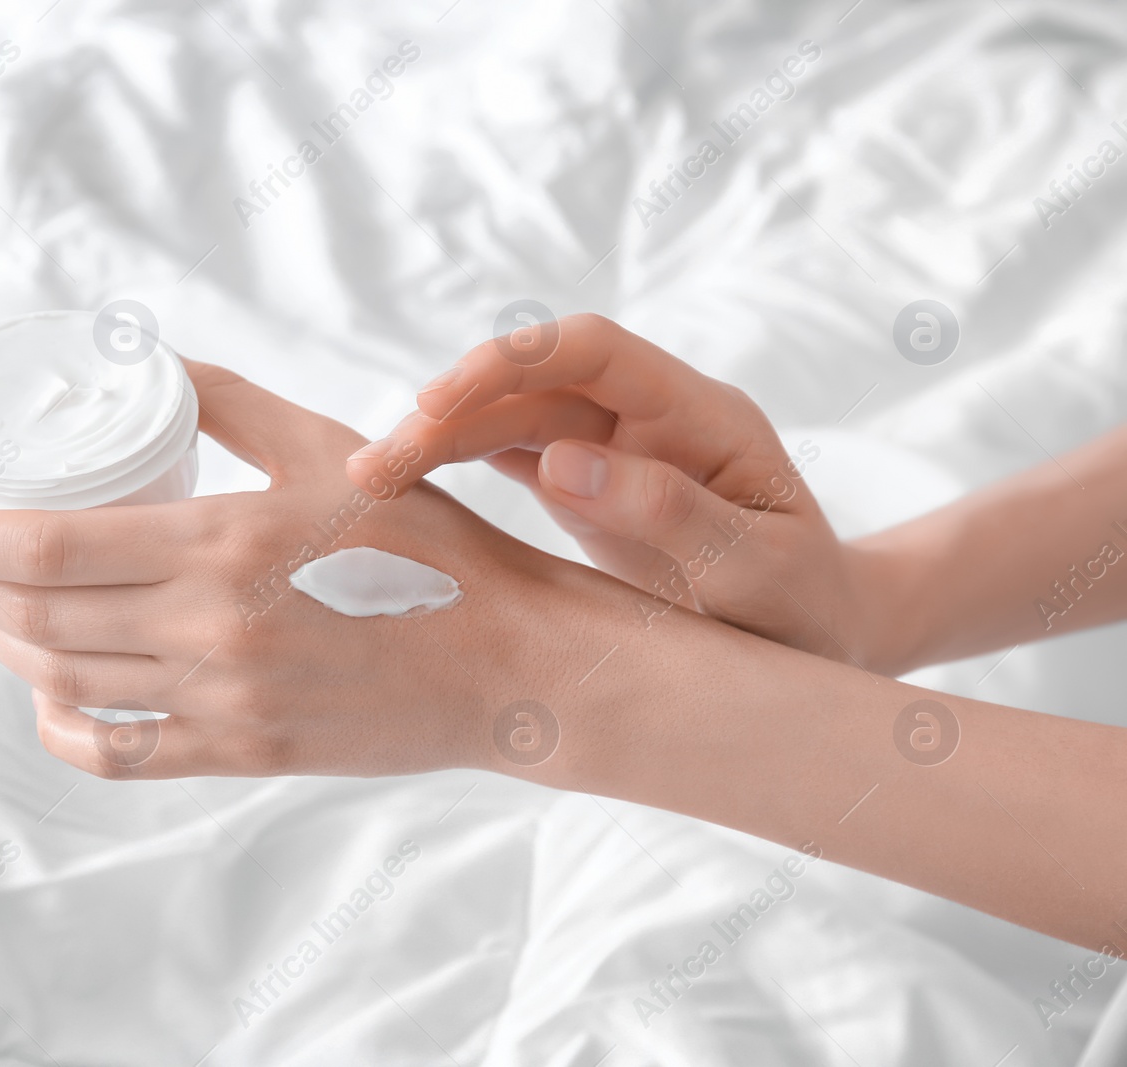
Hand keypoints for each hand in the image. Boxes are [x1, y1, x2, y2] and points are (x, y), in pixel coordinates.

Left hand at [0, 360, 639, 780]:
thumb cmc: (433, 545)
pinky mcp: (242, 754)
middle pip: (37, 616)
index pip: (50, 544)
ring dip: (7, 646)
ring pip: (65, 683)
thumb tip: (153, 366)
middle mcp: (209, 632)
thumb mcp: (333, 449)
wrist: (511, 663)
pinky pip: (118, 754)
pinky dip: (64, 726)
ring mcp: (222, 705)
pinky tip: (54, 695)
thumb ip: (232, 403)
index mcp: (226, 544)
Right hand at [346, 314, 892, 670]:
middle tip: (370, 470)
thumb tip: (562, 462)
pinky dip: (457, 463)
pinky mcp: (591, 483)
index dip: (509, 361)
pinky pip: (513, 453)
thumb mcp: (759, 573)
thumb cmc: (803, 613)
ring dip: (439, 440)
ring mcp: (618, 449)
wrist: (818, 638)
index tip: (436, 404)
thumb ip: (672, 515)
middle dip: (447, 411)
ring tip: (367, 482)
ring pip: (511, 418)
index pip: (592, 351)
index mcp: (702, 419)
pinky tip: (406, 486)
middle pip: (533, 384)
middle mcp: (652, 419)